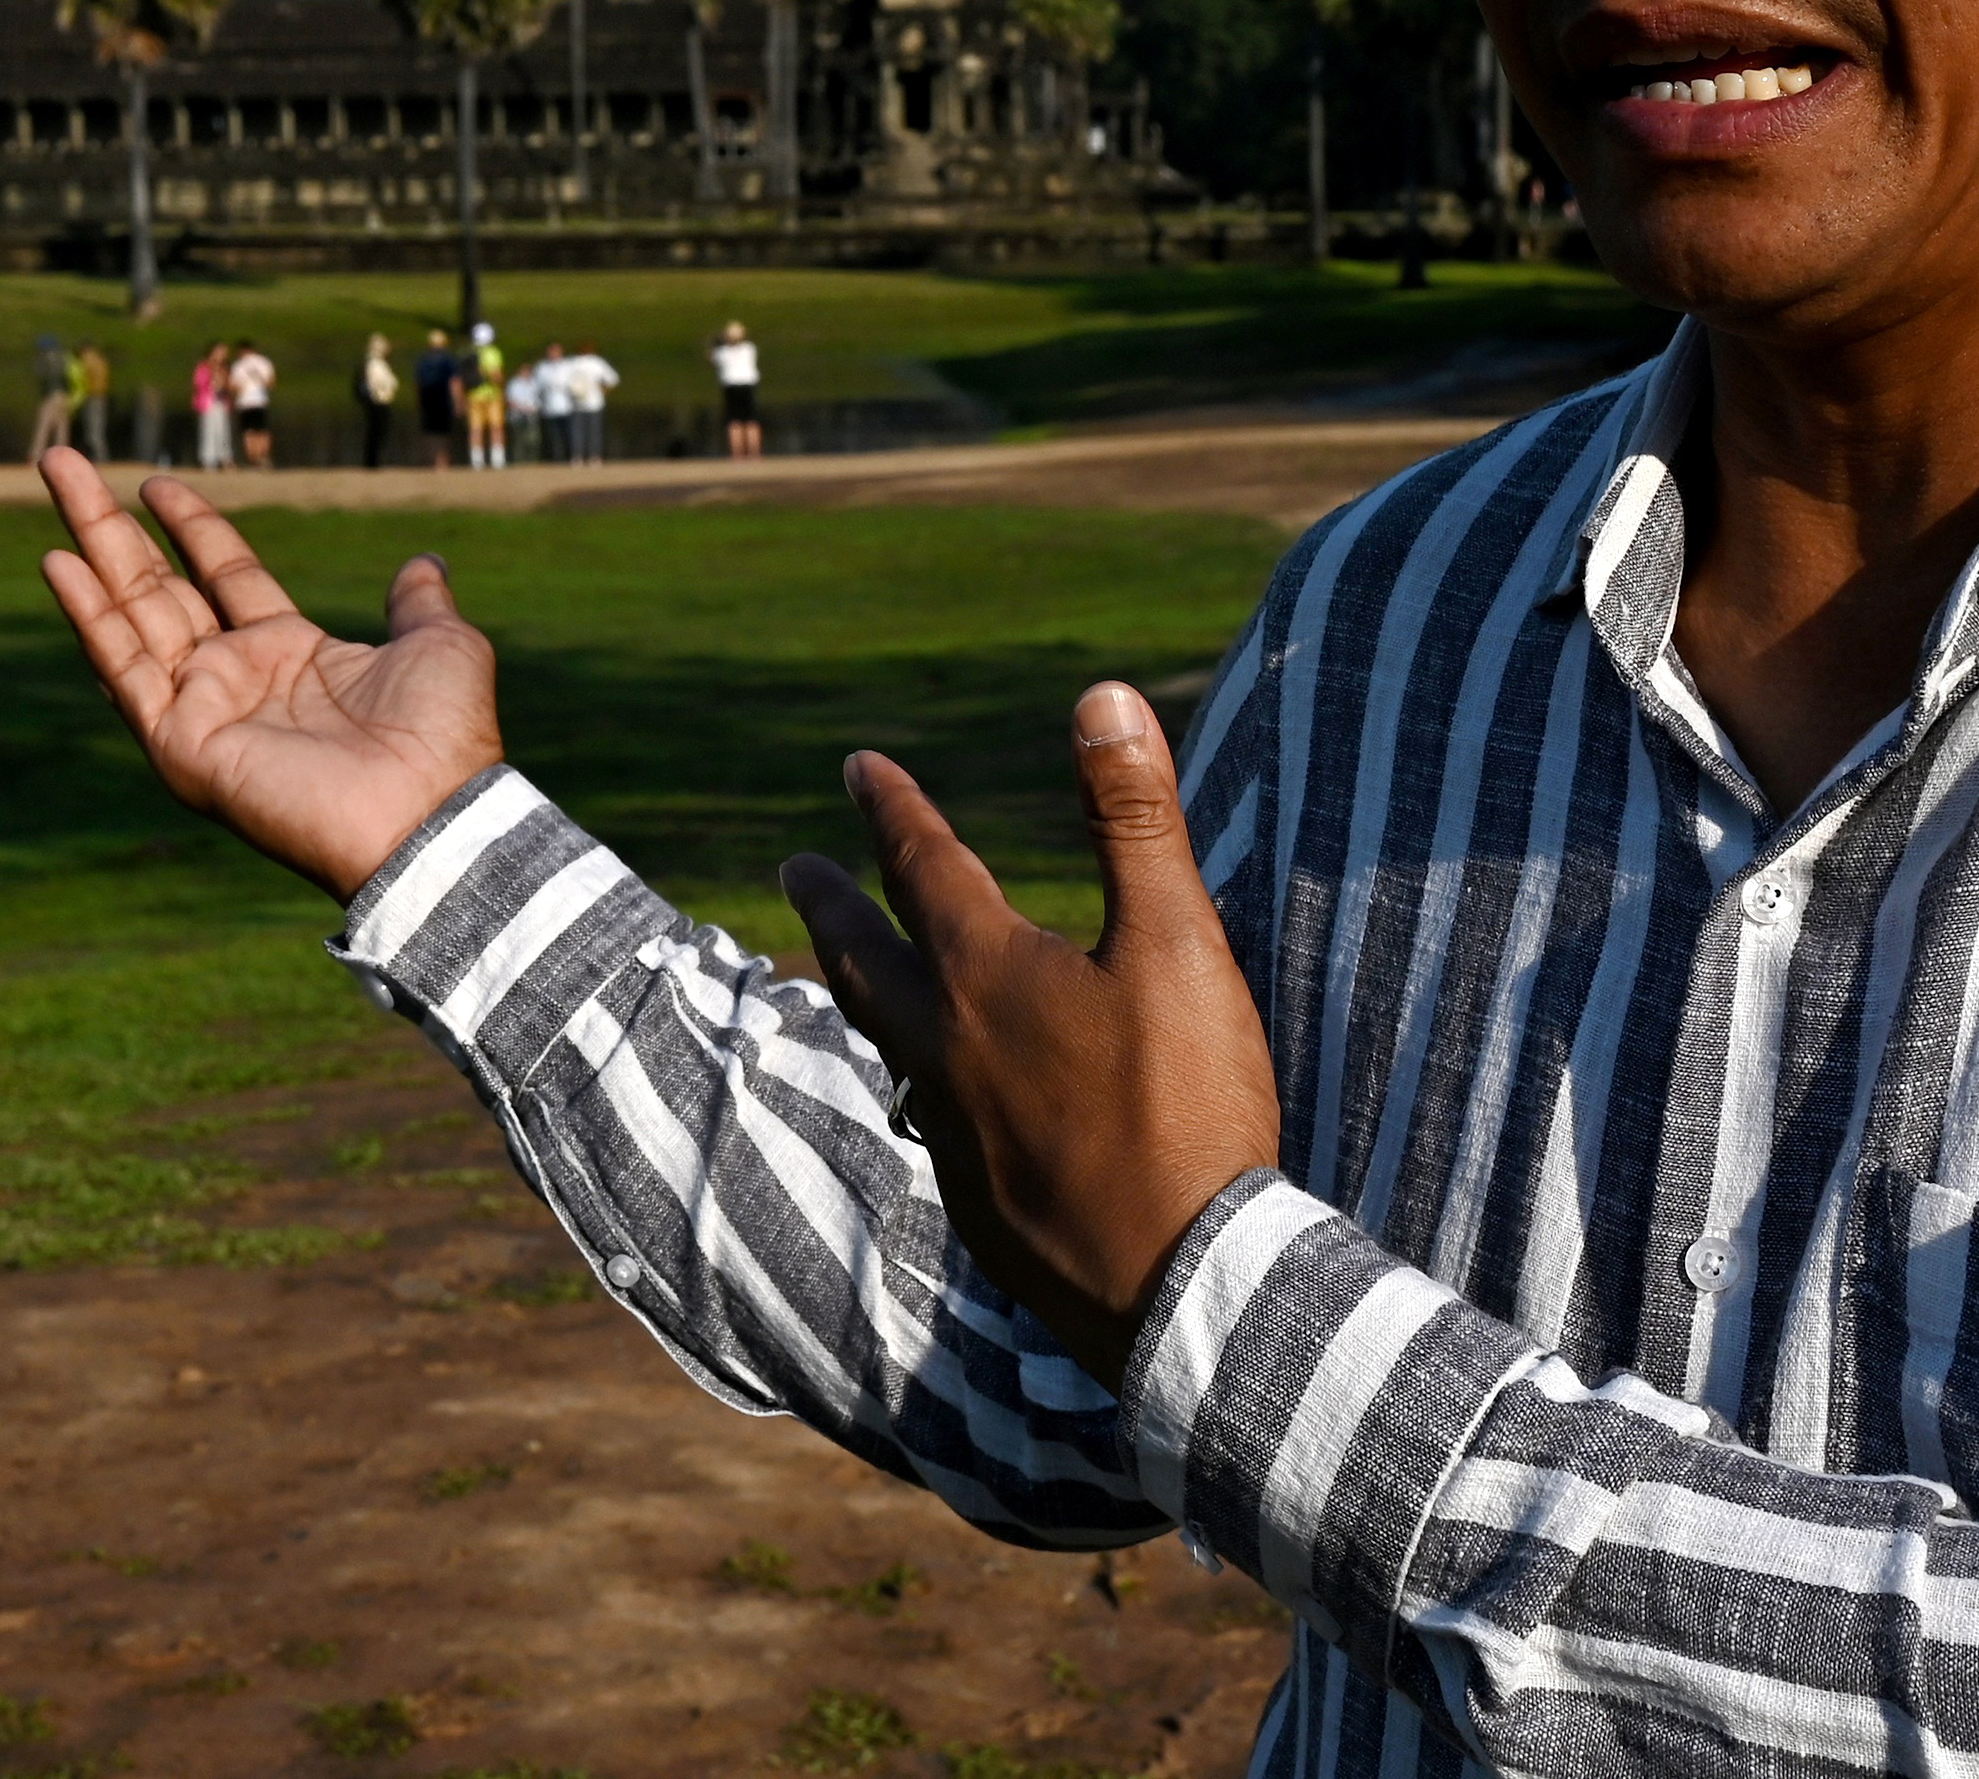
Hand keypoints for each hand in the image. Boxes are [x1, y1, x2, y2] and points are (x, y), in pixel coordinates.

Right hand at [36, 448, 501, 897]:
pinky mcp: (181, 745)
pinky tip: (59, 564)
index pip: (226, 575)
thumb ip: (418, 603)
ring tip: (54, 473)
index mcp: (293, 654)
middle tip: (62, 462)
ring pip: (129, 613)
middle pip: (159, 586)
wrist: (428, 814)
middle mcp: (237, 679)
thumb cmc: (444, 739)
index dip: (192, 528)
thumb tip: (426, 564)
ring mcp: (203, 711)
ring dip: (88, 547)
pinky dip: (90, 617)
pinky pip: (125, 670)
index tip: (156, 484)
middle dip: (109, 524)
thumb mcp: (441, 645)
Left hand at [778, 682, 1282, 1390]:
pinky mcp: (976, 1202)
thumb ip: (1135, 818)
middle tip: (793, 868)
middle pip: (863, 958)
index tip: (857, 767)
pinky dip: (915, 1079)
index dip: (891, 808)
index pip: (922, 865)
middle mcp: (944, 1048)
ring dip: (859, 993)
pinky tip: (935, 1094)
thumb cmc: (1185, 1105)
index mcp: (987, 974)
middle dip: (832, 904)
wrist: (1179, 1284)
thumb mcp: (1178, 943)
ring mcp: (951, 1133)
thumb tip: (1100, 694)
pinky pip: (924, 1117)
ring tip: (845, 974)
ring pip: (881, 1042)